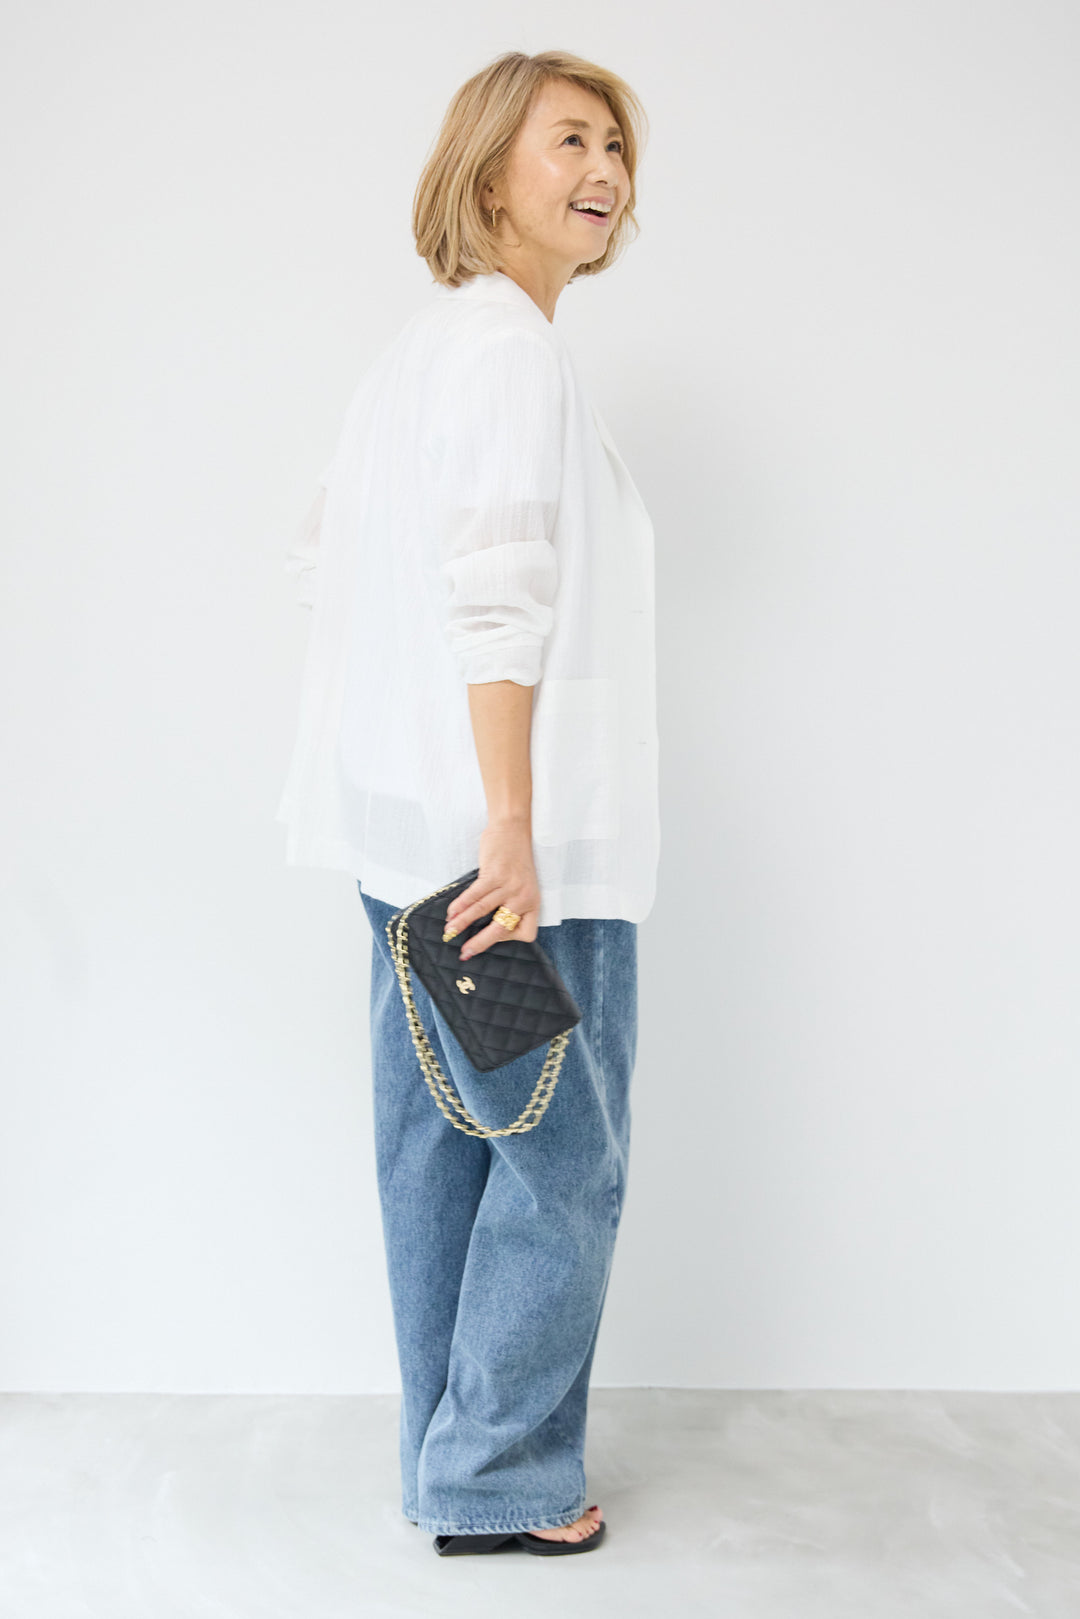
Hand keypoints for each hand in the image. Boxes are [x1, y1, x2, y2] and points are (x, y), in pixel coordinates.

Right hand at [443, 821, 540, 958]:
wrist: (513, 830)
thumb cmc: (516, 860)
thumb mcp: (523, 885)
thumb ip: (511, 904)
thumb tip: (485, 925)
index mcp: (533, 903)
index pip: (526, 933)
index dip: (510, 940)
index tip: (493, 939)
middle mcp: (523, 897)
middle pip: (500, 929)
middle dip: (479, 943)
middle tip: (465, 953)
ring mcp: (509, 886)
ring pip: (481, 912)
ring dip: (462, 923)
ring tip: (450, 931)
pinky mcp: (494, 874)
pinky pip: (473, 896)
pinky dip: (459, 906)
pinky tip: (451, 912)